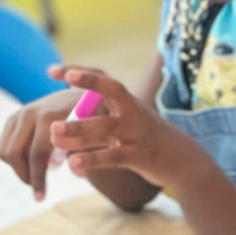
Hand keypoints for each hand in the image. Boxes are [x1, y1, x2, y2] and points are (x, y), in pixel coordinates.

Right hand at [0, 84, 85, 201]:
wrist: (86, 90)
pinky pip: (6, 144)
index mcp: (50, 118)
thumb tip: (79, 174)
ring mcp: (20, 113)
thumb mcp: (96, 134)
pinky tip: (32, 163)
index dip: (37, 179)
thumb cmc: (95, 116)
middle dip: (24, 175)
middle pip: (14, 154)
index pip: (37, 155)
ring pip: (5, 151)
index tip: (40, 198)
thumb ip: (86, 154)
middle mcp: (31, 113)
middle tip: (37, 188)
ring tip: (36, 176)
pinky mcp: (15, 116)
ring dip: (18, 168)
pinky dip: (14, 158)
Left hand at [47, 66, 189, 189]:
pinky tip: (73, 163)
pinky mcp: (138, 157)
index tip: (52, 71)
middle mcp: (133, 112)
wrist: (183, 160)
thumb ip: (99, 122)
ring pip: (105, 128)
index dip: (80, 73)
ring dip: (78, 130)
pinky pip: (111, 157)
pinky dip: (91, 160)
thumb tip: (62, 123)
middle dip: (86, 88)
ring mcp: (136, 133)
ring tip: (54, 133)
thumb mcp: (127, 124)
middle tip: (61, 88)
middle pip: (111, 92)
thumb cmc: (146, 141)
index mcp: (129, 102)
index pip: (104, 79)